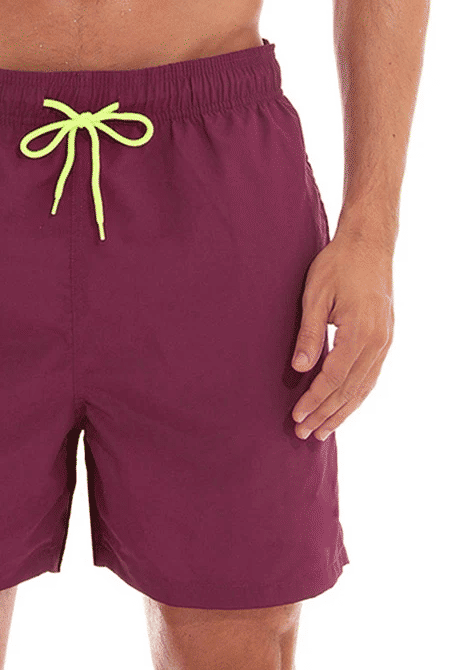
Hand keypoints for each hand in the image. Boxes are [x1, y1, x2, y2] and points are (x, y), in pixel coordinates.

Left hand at [290, 231, 393, 440]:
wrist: (369, 245)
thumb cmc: (337, 265)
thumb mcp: (314, 295)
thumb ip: (309, 333)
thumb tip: (300, 369)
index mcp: (360, 333)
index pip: (333, 378)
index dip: (314, 401)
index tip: (296, 418)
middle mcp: (378, 343)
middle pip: (350, 390)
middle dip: (326, 414)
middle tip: (304, 435)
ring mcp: (385, 342)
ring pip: (364, 387)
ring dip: (342, 411)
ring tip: (323, 431)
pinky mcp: (385, 338)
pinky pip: (371, 376)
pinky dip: (356, 396)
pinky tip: (344, 407)